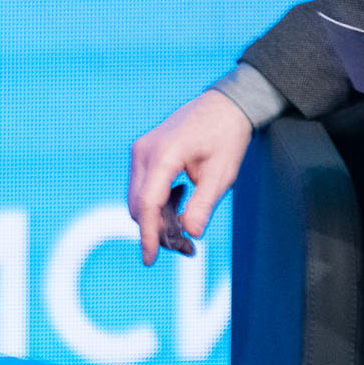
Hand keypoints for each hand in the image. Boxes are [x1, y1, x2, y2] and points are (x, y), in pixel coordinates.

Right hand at [128, 89, 253, 264]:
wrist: (224, 105)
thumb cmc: (226, 137)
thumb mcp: (222, 175)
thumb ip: (202, 206)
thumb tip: (190, 234)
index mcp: (164, 155)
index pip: (147, 203)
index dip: (148, 234)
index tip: (150, 259)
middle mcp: (144, 152)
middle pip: (138, 204)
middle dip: (155, 229)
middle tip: (184, 246)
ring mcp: (140, 150)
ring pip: (137, 197)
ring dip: (155, 217)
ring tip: (185, 221)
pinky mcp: (143, 152)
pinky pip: (141, 186)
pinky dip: (155, 202)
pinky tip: (179, 200)